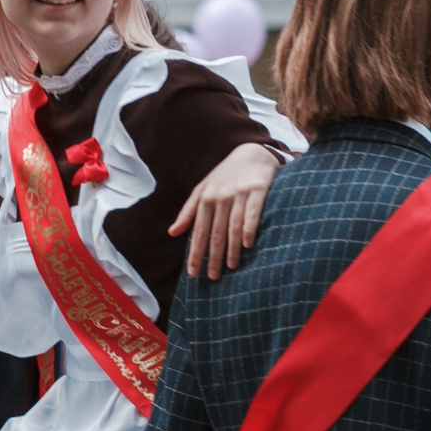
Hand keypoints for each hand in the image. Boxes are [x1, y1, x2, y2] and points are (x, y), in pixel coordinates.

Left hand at [169, 143, 282, 276]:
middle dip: (213, 256)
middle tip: (212, 277)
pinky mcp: (257, 190)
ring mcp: (239, 194)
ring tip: (232, 268)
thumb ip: (188, 211)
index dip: (195, 253)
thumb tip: (172, 233)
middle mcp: (220, 197)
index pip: (198, 231)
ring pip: (232, 226)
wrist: (252, 153)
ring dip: (232, 249)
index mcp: (205, 198)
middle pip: (215, 232)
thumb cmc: (225, 175)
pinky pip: (252, 213)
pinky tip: (248, 245)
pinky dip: (249, 229)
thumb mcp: (202, 189)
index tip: (193, 273)